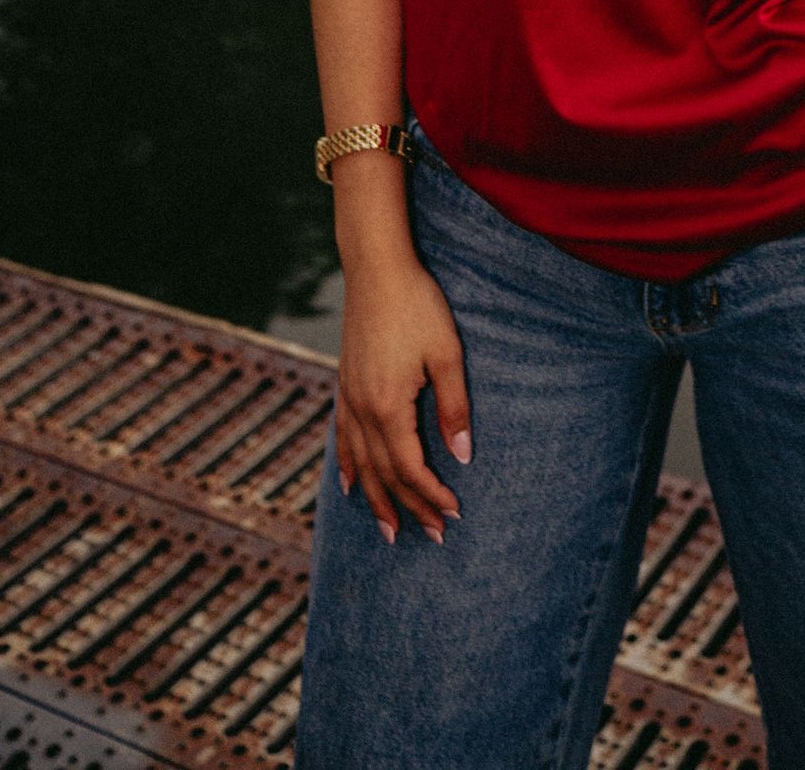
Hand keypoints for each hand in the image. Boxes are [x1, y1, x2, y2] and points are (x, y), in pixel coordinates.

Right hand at [335, 255, 471, 543]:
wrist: (377, 268)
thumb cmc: (417, 305)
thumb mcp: (446, 354)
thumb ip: (453, 407)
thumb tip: (462, 456)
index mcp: (388, 406)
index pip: (411, 467)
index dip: (433, 494)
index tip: (455, 512)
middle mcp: (362, 409)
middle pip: (385, 473)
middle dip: (410, 507)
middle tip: (434, 536)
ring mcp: (348, 397)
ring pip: (360, 463)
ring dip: (377, 499)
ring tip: (390, 532)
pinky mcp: (345, 384)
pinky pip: (342, 437)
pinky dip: (346, 466)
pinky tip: (349, 485)